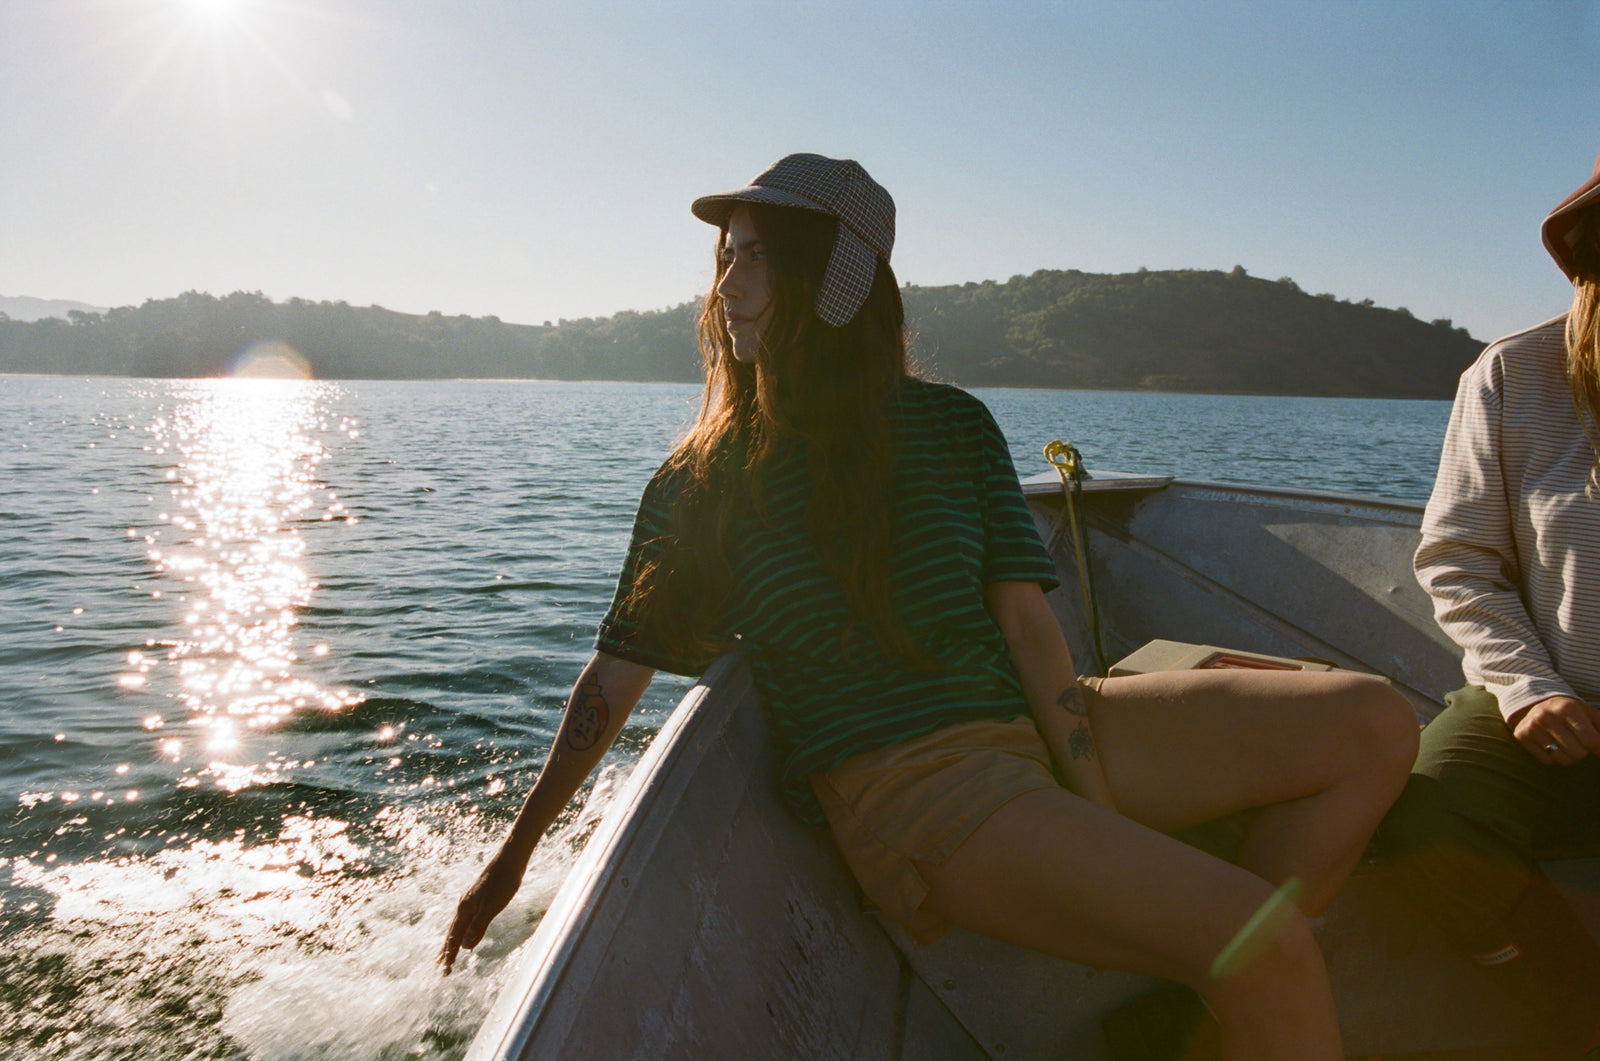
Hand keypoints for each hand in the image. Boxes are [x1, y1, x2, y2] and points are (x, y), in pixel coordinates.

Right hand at [438, 851, 525, 974]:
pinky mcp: (479, 897)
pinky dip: (462, 930)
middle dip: (447, 951)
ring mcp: (470, 901)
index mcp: (465, 910)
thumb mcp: (492, 906)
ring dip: (453, 941)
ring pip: (458, 925)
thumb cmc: (504, 882)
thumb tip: (466, 947)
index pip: (454, 938)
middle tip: (442, 968)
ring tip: (448, 953)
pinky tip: (466, 931)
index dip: (450, 955)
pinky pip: (466, 919)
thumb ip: (479, 926)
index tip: (445, 971)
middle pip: (453, 933)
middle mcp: (464, 906)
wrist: (511, 859)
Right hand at [1513, 695, 1599, 765]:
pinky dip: (1553, 757)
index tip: (1599, 750)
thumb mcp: (1589, 714)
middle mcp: (1547, 716)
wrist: (1535, 703)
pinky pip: (1547, 761)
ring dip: (1569, 756)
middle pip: (1578, 754)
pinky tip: (1550, 744)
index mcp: (1568, 708)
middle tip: (1578, 742)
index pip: (1592, 741)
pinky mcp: (1521, 736)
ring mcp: (1532, 726)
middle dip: (1583, 751)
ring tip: (1565, 743)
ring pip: (1563, 759)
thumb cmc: (1570, 712)